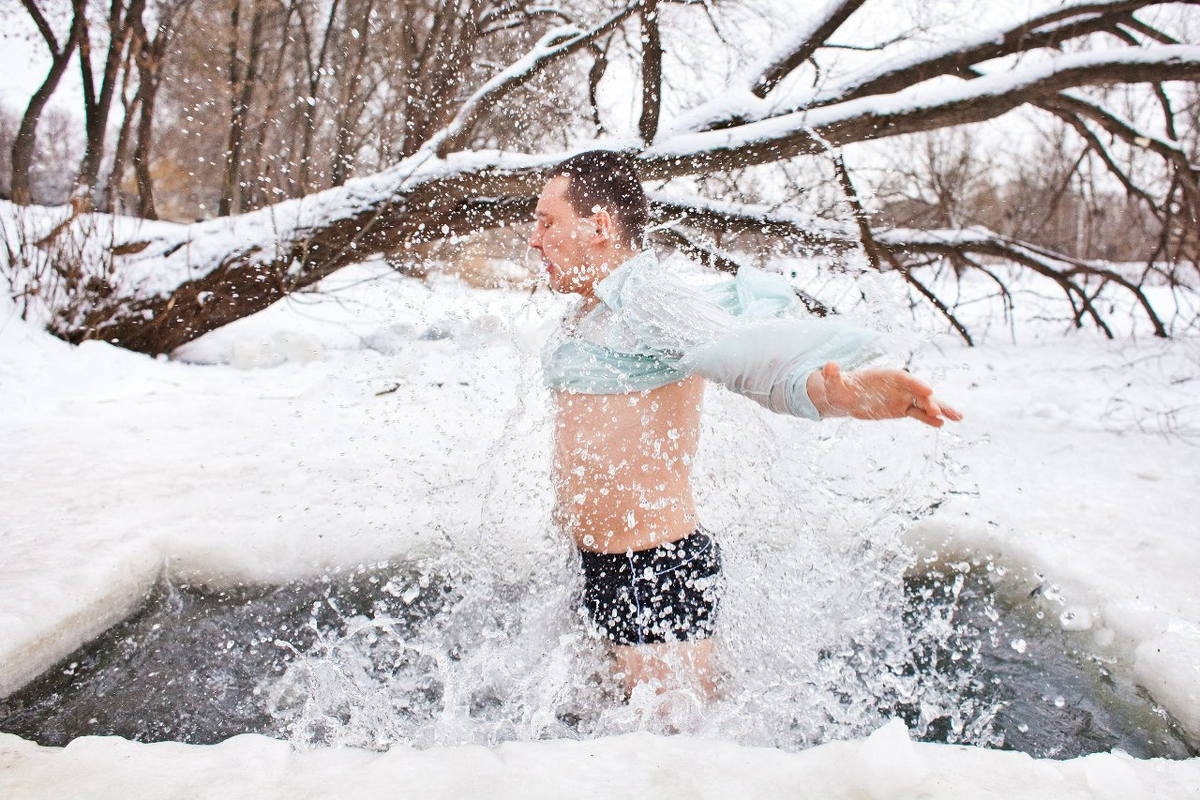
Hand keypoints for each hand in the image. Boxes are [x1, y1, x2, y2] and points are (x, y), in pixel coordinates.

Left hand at [816, 361, 962, 427]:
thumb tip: (827, 365)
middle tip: (940, 410)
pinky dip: (929, 419)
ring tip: (959, 417)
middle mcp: (897, 385)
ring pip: (924, 402)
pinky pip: (917, 414)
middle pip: (917, 391)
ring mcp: (901, 397)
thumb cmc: (837, 386)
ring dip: (940, 408)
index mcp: (884, 375)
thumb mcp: (832, 382)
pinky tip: (942, 425)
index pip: (904, 378)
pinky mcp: (901, 409)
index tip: (929, 390)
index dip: (916, 384)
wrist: (842, 396)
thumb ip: (832, 374)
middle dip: (930, 400)